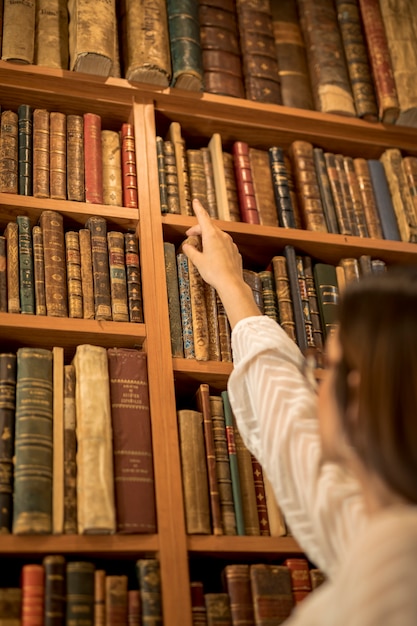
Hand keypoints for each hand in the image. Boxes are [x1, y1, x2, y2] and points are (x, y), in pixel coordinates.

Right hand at [182, 199, 261, 328]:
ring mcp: (230, 244)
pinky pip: (224, 245)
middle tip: (190, 235)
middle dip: (199, 229)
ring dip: (208, 238)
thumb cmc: (213, 272)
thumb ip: (191, 251)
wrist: (231, 283)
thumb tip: (187, 246)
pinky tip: (213, 256)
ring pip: (217, 236)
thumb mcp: (198, 261)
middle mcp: (223, 237)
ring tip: (201, 247)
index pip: (203, 218)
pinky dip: (216, 246)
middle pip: (209, 227)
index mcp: (212, 235)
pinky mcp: (235, 252)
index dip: (199, 209)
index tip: (196, 201)